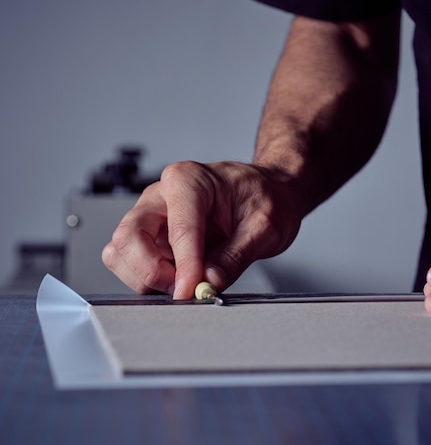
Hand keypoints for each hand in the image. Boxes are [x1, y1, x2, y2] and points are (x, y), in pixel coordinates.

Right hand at [102, 161, 302, 298]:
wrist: (269, 191)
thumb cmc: (267, 197)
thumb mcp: (266, 226)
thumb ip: (236, 256)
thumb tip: (209, 283)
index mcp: (189, 180)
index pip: (179, 229)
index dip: (185, 265)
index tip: (194, 290)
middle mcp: (162, 195)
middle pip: (129, 237)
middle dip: (153, 271)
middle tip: (187, 288)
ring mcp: (152, 215)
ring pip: (122, 252)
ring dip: (147, 276)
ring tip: (186, 281)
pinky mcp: (151, 236)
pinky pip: (130, 262)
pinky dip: (148, 278)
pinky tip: (179, 278)